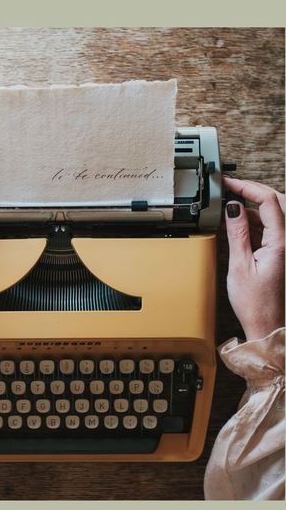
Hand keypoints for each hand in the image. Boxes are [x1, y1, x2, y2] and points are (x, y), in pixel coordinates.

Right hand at [224, 177, 284, 340]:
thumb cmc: (255, 304)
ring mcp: (284, 247)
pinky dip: (254, 220)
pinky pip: (269, 227)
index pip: (268, 201)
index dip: (248, 187)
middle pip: (276, 202)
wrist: (266, 325)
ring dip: (252, 206)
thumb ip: (237, 233)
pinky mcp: (279, 253)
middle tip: (230, 187)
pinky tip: (237, 223)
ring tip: (229, 205)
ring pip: (273, 214)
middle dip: (253, 191)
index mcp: (280, 243)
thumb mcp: (239, 266)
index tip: (229, 183)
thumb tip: (232, 208)